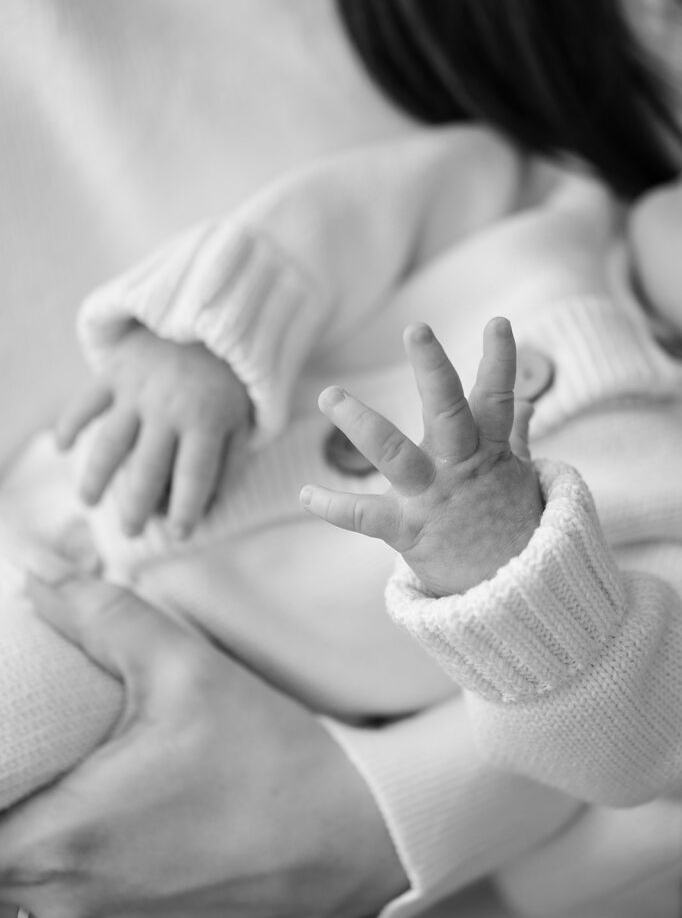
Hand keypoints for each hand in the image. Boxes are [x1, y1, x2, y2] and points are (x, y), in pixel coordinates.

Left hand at [0, 575, 405, 917]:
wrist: (352, 836)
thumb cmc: (269, 757)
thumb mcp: (186, 667)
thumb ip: (102, 616)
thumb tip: (39, 579)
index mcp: (63, 838)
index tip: (15, 745)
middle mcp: (68, 904)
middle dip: (10, 798)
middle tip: (42, 754)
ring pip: (21, 897)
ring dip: (31, 844)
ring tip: (74, 788)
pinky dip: (67, 881)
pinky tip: (111, 833)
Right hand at [56, 324, 252, 537]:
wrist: (213, 307)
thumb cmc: (232, 371)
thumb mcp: (246, 413)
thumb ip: (231, 458)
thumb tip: (211, 502)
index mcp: (206, 422)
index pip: (192, 479)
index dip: (185, 512)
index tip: (180, 534)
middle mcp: (167, 410)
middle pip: (146, 471)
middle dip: (137, 508)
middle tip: (131, 530)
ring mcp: (136, 390)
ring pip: (108, 444)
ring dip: (96, 478)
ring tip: (90, 502)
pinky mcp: (115, 369)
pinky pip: (85, 401)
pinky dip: (70, 423)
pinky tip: (61, 447)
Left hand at [300, 319, 541, 596]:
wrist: (512, 595)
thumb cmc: (511, 527)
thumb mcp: (519, 477)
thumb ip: (515, 436)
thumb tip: (524, 403)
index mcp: (489, 451)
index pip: (498, 398)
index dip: (500, 360)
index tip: (498, 322)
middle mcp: (461, 468)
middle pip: (451, 411)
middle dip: (433, 369)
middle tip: (416, 328)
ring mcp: (434, 498)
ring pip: (397, 454)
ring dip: (361, 423)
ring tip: (329, 396)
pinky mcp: (409, 531)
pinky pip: (365, 517)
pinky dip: (333, 506)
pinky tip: (304, 493)